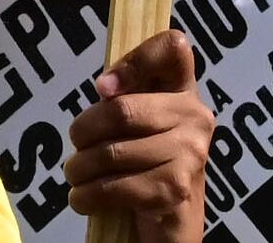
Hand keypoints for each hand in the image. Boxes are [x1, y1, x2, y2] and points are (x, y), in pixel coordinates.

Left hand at [68, 30, 213, 241]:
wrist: (172, 225)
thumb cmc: (145, 165)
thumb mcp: (137, 124)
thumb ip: (124, 97)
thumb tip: (104, 88)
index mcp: (185, 91)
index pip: (173, 48)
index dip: (134, 59)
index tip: (103, 88)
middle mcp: (196, 117)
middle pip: (122, 110)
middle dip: (84, 132)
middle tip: (76, 147)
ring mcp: (190, 154)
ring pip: (111, 152)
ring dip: (80, 169)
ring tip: (76, 176)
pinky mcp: (175, 189)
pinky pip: (114, 187)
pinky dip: (86, 196)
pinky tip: (83, 198)